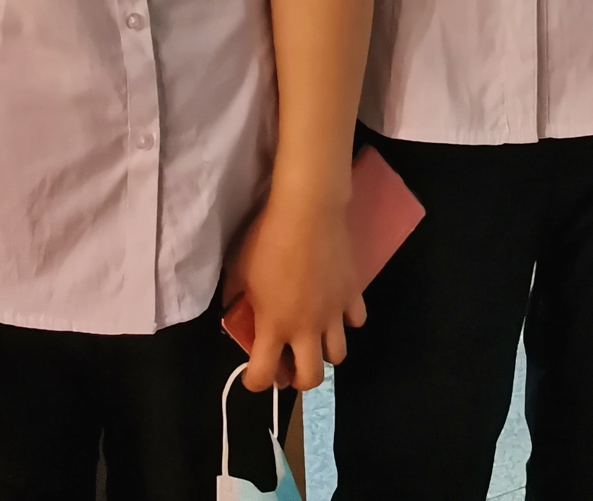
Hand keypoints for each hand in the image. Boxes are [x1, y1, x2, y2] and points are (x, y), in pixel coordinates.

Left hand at [223, 191, 364, 392]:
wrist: (307, 211)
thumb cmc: (268, 238)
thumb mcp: (240, 270)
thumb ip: (236, 298)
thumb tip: (236, 310)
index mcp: (274, 326)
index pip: (263, 375)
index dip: (254, 382)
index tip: (252, 374)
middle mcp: (306, 328)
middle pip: (310, 379)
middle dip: (298, 378)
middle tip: (290, 361)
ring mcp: (334, 313)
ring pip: (338, 356)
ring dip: (324, 352)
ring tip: (315, 335)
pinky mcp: (352, 294)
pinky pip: (356, 320)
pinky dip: (346, 319)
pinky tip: (335, 306)